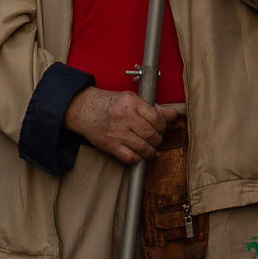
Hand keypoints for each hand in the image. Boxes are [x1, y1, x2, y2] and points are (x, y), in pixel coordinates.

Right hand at [63, 87, 180, 165]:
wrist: (84, 109)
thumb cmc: (108, 104)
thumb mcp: (131, 100)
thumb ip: (153, 108)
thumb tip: (173, 114)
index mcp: (131, 102)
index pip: (157, 118)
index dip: (163, 126)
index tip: (161, 129)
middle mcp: (124, 117)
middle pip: (151, 134)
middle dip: (158, 140)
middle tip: (156, 140)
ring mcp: (117, 132)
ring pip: (143, 148)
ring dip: (150, 152)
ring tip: (150, 150)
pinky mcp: (110, 145)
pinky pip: (130, 157)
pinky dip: (137, 159)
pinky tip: (138, 155)